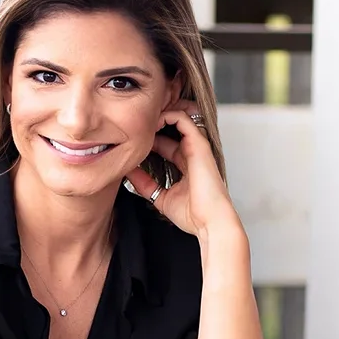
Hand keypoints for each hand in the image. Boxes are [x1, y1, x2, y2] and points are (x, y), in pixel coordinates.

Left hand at [122, 99, 238, 238]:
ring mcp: (196, 147)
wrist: (210, 223)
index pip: (164, 143)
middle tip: (132, 126)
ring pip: (178, 117)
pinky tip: (149, 124)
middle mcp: (191, 152)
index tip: (130, 142)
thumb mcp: (161, 197)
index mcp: (185, 164)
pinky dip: (166, 116)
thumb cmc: (192, 215)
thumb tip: (128, 172)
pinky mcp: (199, 144)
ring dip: (158, 115)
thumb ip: (145, 184)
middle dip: (152, 123)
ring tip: (140, 120)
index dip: (147, 139)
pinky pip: (183, 119)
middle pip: (170, 128)